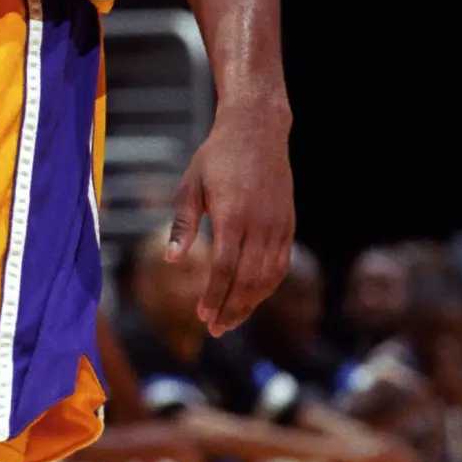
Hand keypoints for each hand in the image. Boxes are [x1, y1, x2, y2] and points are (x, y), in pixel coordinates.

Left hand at [166, 97, 293, 333]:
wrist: (257, 132)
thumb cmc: (217, 157)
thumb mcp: (191, 185)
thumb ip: (184, 224)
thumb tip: (172, 260)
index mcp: (233, 215)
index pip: (224, 268)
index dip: (214, 296)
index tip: (202, 316)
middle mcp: (260, 225)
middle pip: (247, 280)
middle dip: (231, 309)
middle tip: (215, 329)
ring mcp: (278, 226)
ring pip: (268, 278)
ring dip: (250, 303)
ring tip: (231, 320)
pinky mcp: (288, 226)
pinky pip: (280, 266)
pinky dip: (267, 287)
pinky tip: (252, 297)